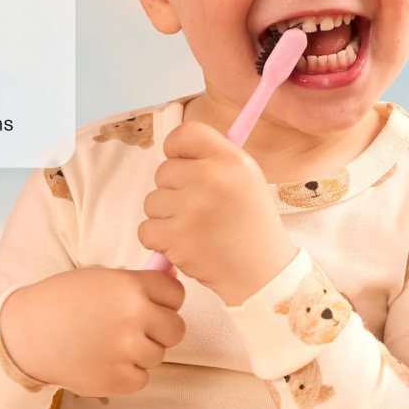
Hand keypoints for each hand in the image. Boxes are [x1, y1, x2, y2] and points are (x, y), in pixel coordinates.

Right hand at [0, 266, 184, 396]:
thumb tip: (173, 277)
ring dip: (142, 350)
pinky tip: (105, 358)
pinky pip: (141, 377)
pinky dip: (128, 372)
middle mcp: (134, 316)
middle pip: (176, 328)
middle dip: (161, 327)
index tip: (153, 301)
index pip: (176, 293)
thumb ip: (137, 281)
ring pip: (158, 354)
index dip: (166, 298)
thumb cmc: (64, 299)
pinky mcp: (118, 380)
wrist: (29, 331)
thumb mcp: (102, 276)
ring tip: (112, 341)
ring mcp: (127, 350)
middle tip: (137, 325)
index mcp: (130, 285)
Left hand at [138, 120, 298, 305]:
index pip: (185, 133)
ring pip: (152, 201)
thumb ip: (214, 157)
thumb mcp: (247, 177)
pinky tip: (184, 244)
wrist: (263, 274)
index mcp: (231, 160)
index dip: (176, 148)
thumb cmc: (251, 223)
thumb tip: (175, 144)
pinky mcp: (177, 238)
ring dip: (166, 216)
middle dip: (173, 190)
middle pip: (163, 171)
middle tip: (198, 208)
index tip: (182, 164)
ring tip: (195, 228)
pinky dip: (159, 240)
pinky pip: (146, 229)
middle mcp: (211, 178)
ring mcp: (192, 209)